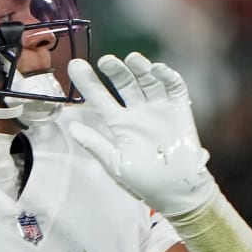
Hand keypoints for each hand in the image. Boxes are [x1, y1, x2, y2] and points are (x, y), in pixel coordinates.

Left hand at [68, 53, 215, 216]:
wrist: (176, 192)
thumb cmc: (144, 182)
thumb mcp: (115, 164)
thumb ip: (95, 145)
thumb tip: (72, 128)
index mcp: (119, 123)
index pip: (99, 98)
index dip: (88, 82)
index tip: (74, 65)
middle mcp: (137, 112)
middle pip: (125, 83)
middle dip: (116, 71)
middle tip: (107, 61)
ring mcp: (158, 109)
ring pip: (148, 81)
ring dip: (141, 68)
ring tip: (133, 60)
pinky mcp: (179, 110)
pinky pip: (174, 88)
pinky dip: (168, 77)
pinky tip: (158, 70)